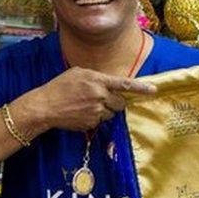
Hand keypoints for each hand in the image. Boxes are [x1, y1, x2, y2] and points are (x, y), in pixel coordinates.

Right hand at [19, 67, 156, 132]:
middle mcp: (99, 97)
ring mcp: (96, 112)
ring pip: (112, 113)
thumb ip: (97, 77)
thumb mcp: (78, 73)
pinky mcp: (91, 124)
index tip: (154, 90)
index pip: (124, 84)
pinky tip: (81, 113)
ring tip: (87, 105)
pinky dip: (95, 118)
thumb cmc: (60, 86)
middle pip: (121, 103)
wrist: (45, 107)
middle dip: (116, 102)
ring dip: (105, 110)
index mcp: (97, 81)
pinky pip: (101, 121)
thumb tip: (110, 83)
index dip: (141, 88)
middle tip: (102, 98)